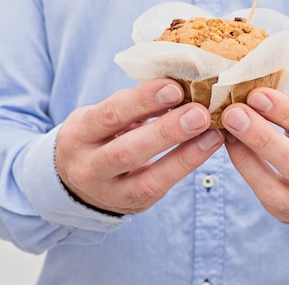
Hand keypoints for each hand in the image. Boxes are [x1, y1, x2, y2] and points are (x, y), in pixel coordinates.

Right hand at [55, 78, 223, 214]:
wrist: (77, 180)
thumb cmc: (101, 134)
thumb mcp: (104, 114)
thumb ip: (134, 103)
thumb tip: (179, 83)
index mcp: (78, 133)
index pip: (109, 115)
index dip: (142, 101)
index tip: (174, 87)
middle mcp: (87, 167)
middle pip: (125, 152)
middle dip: (166, 132)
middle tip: (199, 113)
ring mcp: (108, 192)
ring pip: (147, 179)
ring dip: (185, 155)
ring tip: (212, 133)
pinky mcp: (132, 205)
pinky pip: (161, 189)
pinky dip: (187, 166)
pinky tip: (208, 146)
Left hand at [222, 88, 288, 232]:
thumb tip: (258, 94)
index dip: (287, 113)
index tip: (258, 94)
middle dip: (262, 137)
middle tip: (234, 113)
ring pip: (275, 188)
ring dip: (246, 155)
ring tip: (227, 127)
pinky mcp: (288, 218)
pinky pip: (263, 194)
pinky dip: (244, 167)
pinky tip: (231, 144)